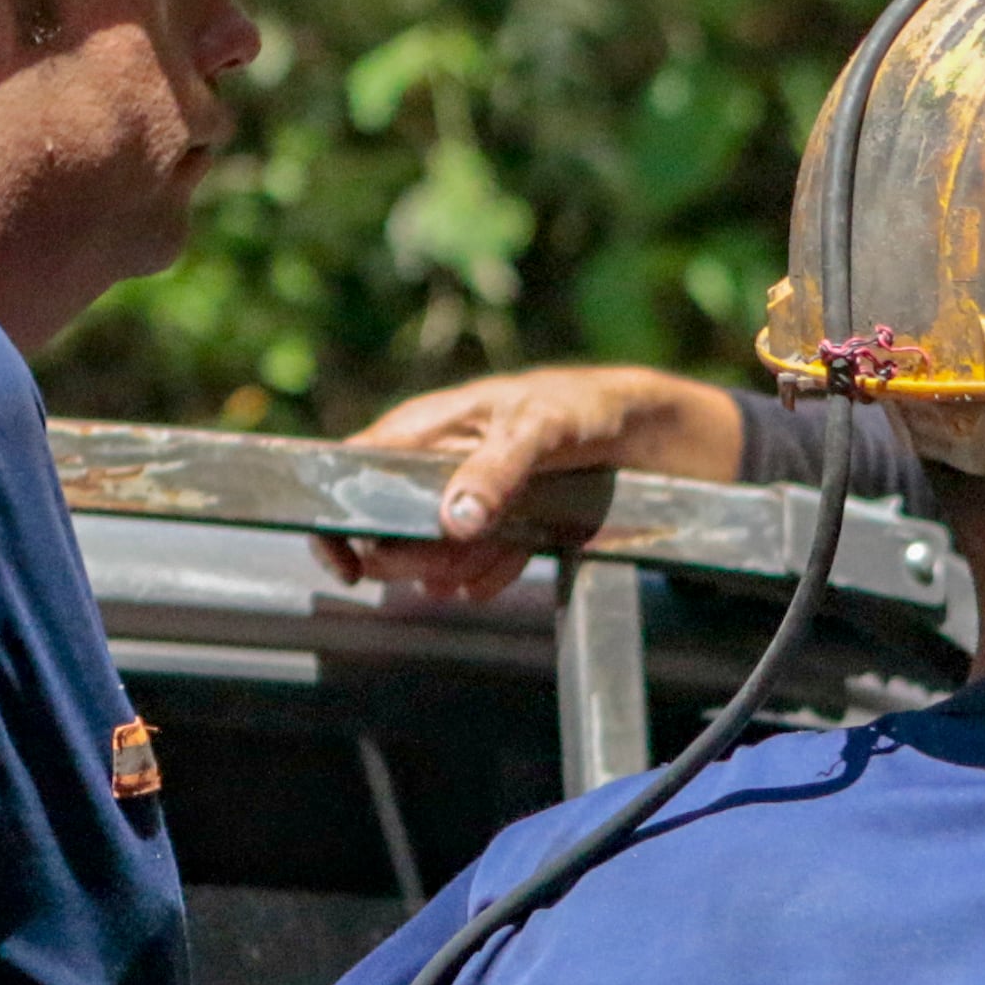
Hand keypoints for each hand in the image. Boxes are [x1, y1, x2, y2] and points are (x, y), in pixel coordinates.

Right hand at [318, 367, 749, 601]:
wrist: (647, 437)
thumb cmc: (585, 408)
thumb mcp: (542, 428)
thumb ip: (496, 468)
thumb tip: (452, 519)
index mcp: (422, 429)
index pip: (348, 474)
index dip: (337, 521)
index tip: (349, 563)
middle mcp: (431, 470)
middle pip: (383, 533)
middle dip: (414, 556)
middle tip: (456, 555)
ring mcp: (462, 507)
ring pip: (428, 562)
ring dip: (460, 569)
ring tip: (506, 545)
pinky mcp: (493, 537)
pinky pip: (470, 575)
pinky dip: (491, 576)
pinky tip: (519, 558)